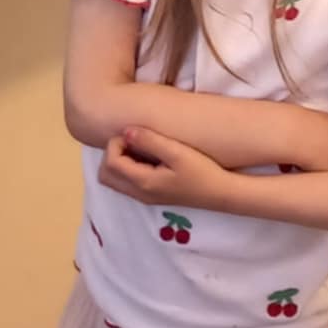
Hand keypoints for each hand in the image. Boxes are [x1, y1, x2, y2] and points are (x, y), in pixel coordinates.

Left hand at [98, 127, 230, 211]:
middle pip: (105, 174)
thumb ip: (150, 141)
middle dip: (112, 153)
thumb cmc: (202, 171)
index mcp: (143, 183)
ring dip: (120, 160)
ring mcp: (144, 196)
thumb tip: (126, 131)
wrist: (221, 193)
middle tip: (134, 141)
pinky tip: (149, 156)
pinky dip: (128, 167)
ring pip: (114, 179)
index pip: (111, 162)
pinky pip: (126, 182)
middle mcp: (139, 193)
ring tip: (142, 147)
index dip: (116, 143)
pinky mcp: (152, 195)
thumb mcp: (177, 152)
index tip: (135, 133)